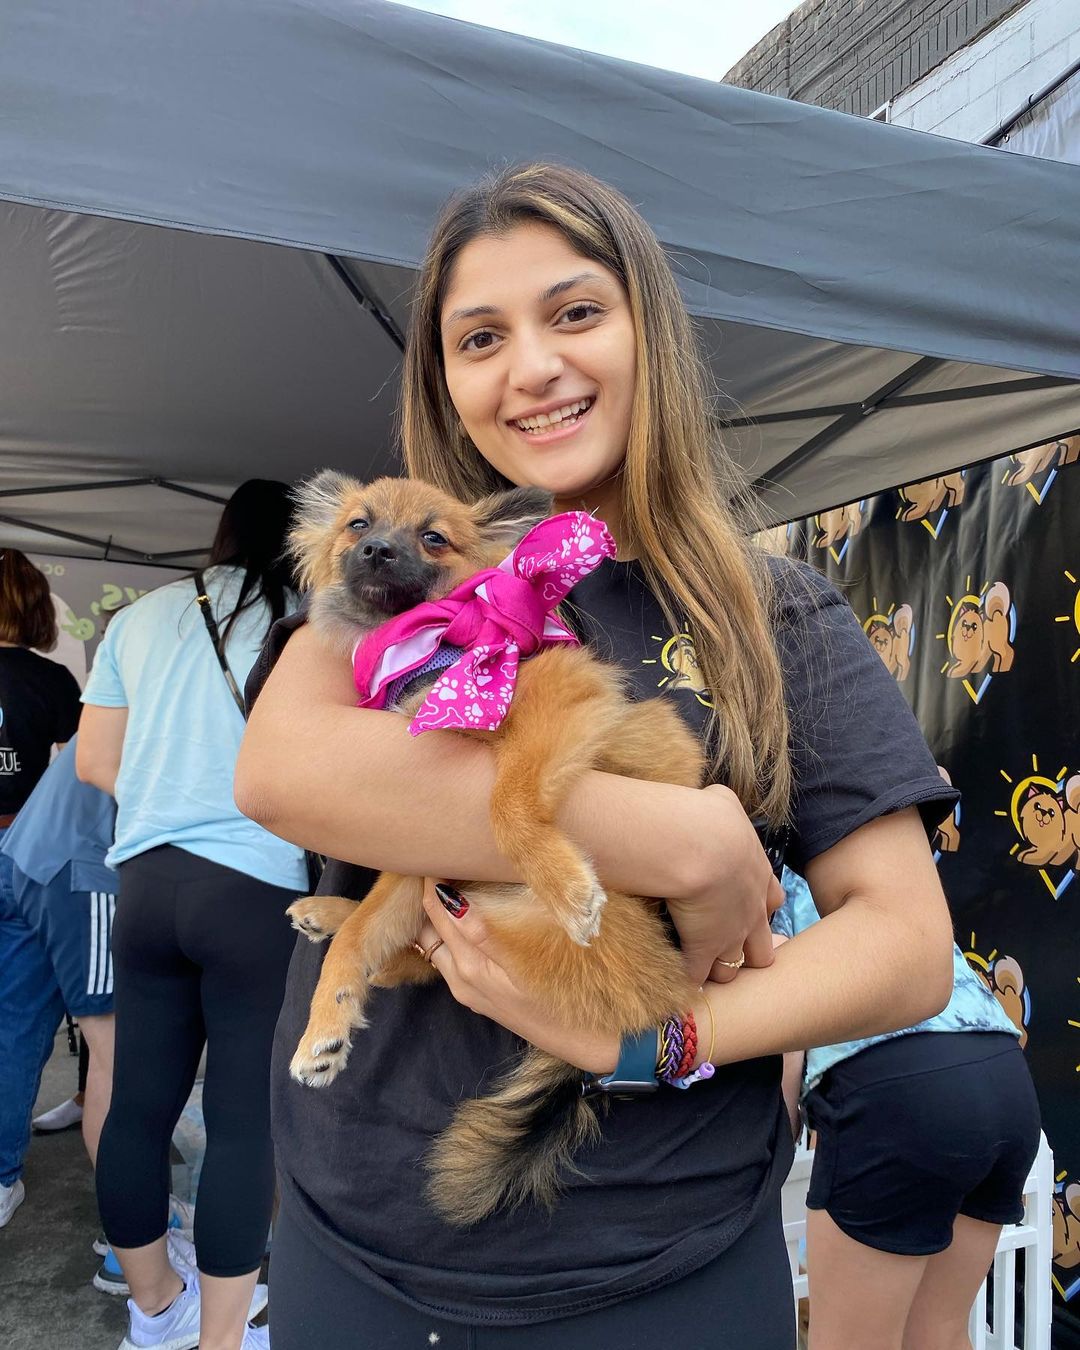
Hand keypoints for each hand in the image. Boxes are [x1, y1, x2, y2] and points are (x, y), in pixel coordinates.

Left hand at [417, 879, 619, 1074]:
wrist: (580, 1040)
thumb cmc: (563, 997)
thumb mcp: (526, 963)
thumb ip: (486, 931)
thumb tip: (455, 899)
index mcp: (471, 965)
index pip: (439, 911)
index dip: (433, 880)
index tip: (437, 852)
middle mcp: (461, 977)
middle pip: (428, 928)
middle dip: (428, 896)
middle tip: (437, 861)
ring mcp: (466, 989)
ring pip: (435, 944)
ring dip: (434, 916)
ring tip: (447, 883)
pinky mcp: (475, 994)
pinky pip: (449, 957)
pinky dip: (447, 934)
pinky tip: (463, 917)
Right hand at [664, 784, 784, 986]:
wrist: (698, 845)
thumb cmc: (709, 818)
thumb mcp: (724, 803)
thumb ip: (724, 808)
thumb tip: (715, 799)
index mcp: (758, 876)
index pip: (770, 901)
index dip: (759, 907)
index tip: (745, 908)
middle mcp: (750, 912)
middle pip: (761, 946)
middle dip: (749, 950)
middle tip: (730, 948)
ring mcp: (729, 935)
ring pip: (732, 967)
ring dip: (718, 969)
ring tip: (701, 971)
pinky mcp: (703, 951)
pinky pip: (696, 976)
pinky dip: (685, 980)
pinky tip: (673, 981)